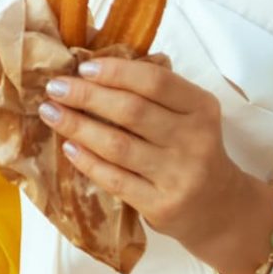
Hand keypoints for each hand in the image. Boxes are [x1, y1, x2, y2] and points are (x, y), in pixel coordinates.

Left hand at [39, 57, 272, 273]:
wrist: (222, 208)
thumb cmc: (194, 150)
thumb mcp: (191, 115)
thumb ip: (157, 92)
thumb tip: (98, 65)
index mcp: (201, 108)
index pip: (155, 82)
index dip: (116, 71)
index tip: (83, 67)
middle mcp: (194, 140)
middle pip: (131, 111)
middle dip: (86, 95)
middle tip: (55, 87)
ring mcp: (178, 175)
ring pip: (118, 145)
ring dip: (78, 126)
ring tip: (51, 112)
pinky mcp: (161, 205)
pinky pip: (115, 179)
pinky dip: (87, 161)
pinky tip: (68, 147)